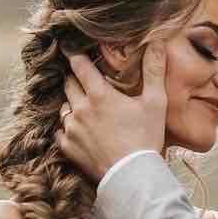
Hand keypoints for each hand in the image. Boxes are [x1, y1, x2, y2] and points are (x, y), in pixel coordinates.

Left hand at [58, 42, 167, 182]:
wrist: (132, 176)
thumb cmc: (145, 137)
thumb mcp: (155, 102)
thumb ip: (153, 70)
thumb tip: (157, 42)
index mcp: (99, 94)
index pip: (79, 65)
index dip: (75, 55)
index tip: (72, 50)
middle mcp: (80, 109)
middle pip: (68, 84)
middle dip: (75, 79)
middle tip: (84, 79)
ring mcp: (71, 129)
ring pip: (64, 107)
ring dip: (72, 104)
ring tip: (85, 107)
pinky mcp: (68, 148)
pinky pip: (60, 132)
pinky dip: (67, 128)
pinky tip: (80, 130)